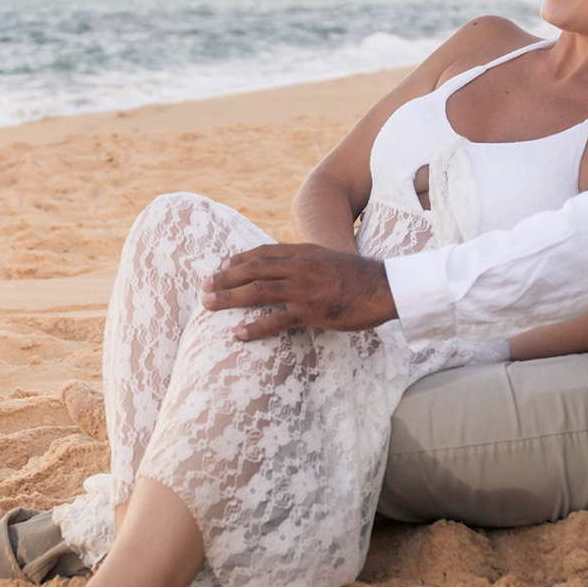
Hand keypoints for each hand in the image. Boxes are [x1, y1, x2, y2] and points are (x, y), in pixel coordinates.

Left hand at [201, 244, 397, 340]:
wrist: (384, 287)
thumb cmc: (357, 276)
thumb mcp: (327, 259)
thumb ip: (305, 261)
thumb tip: (284, 269)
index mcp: (303, 252)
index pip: (262, 252)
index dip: (238, 260)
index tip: (220, 267)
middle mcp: (299, 267)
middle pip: (252, 269)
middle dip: (224, 278)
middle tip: (204, 287)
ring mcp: (304, 289)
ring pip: (258, 291)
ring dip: (230, 298)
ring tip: (209, 306)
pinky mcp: (311, 311)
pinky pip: (277, 319)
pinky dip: (255, 327)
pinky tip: (239, 334)